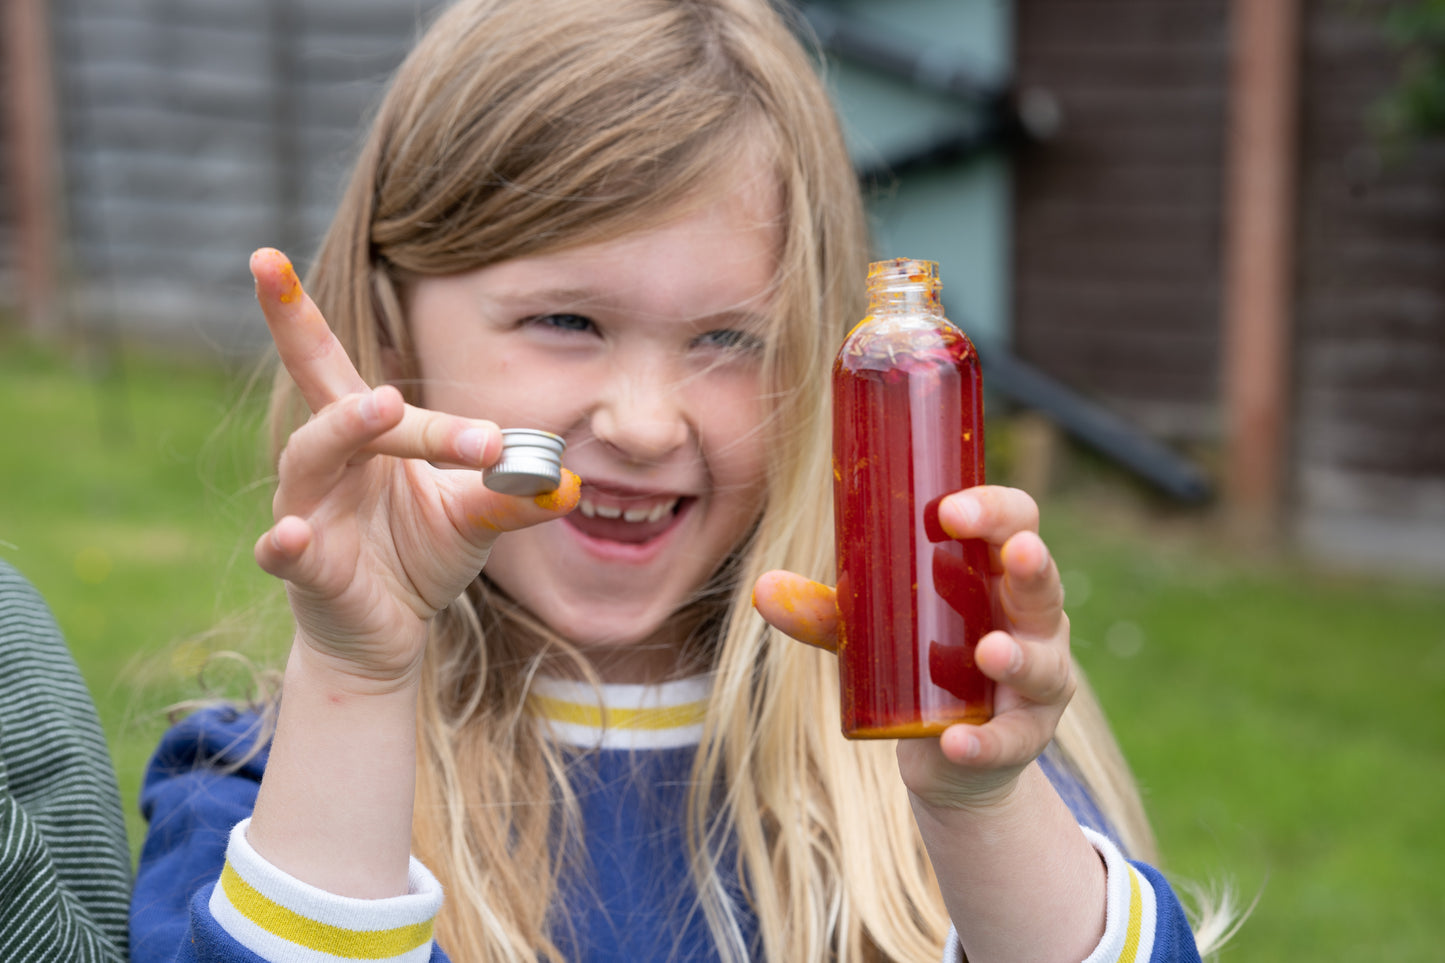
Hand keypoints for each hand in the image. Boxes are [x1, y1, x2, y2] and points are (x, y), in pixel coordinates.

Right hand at [249, 248, 578, 690]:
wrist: (386, 637)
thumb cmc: (418, 559)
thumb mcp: (472, 521)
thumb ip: (511, 496)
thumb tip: (570, 485)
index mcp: (367, 436)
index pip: (368, 381)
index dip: (421, 395)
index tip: (497, 444)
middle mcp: (327, 459)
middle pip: (318, 384)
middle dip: (296, 324)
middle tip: (289, 276)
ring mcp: (307, 509)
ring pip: (311, 456)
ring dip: (344, 428)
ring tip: (382, 409)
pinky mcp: (304, 569)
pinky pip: (285, 552)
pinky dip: (287, 542)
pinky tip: (291, 534)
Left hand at [752, 485, 1071, 812]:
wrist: (955, 758)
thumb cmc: (925, 664)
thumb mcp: (876, 634)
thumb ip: (825, 613)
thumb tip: (764, 589)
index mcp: (996, 578)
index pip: (1016, 523)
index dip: (995, 510)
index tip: (949, 509)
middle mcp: (1033, 623)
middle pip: (1043, 583)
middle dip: (1031, 564)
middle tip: (1012, 551)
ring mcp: (1039, 682)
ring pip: (1044, 663)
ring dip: (1018, 656)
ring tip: (991, 653)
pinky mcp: (1024, 738)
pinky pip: (1010, 740)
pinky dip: (983, 742)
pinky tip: (956, 743)